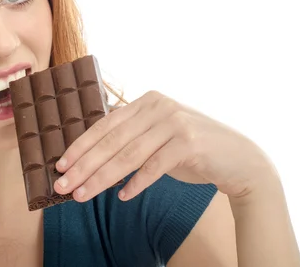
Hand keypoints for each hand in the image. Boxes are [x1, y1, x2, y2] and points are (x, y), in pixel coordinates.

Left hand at [53, 90, 277, 201]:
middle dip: (83, 165)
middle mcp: (158, 106)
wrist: (239, 158)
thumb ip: (131, 138)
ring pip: (128, 155)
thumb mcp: (157, 136)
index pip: (104, 125)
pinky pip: (154, 166)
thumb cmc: (191, 150)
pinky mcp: (189, 142)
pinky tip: (121, 196)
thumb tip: (89, 158)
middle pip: (111, 141)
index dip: (80, 146)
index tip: (60, 166)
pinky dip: (136, 183)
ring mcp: (174, 122)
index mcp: (146, 101)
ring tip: (82, 196)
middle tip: (62, 186)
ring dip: (101, 179)